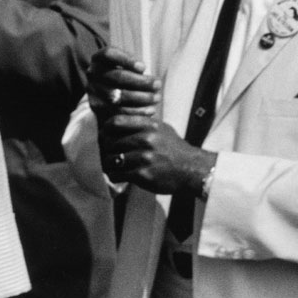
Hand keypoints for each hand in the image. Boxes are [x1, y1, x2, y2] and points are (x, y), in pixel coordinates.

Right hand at [87, 46, 161, 120]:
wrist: (111, 99)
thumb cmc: (127, 77)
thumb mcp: (129, 67)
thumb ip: (134, 66)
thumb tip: (141, 70)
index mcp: (99, 59)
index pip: (108, 54)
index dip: (126, 59)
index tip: (144, 67)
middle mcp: (92, 74)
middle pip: (117, 76)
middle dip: (141, 82)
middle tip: (158, 85)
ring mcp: (92, 92)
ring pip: (117, 97)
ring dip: (141, 98)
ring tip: (157, 98)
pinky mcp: (96, 110)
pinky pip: (117, 114)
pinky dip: (136, 113)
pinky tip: (151, 111)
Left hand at [96, 110, 214, 196]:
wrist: (192, 169)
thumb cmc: (174, 149)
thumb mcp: (162, 128)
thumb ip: (142, 124)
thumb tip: (118, 122)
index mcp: (149, 125)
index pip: (115, 121)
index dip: (105, 130)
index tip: (105, 136)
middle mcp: (146, 139)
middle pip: (110, 142)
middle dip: (106, 150)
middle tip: (108, 155)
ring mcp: (144, 157)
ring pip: (111, 160)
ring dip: (109, 165)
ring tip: (114, 166)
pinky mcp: (143, 175)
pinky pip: (117, 174)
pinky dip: (115, 176)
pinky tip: (121, 175)